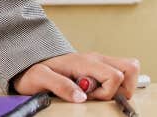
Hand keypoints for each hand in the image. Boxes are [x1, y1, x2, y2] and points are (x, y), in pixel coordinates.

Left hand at [11, 51, 140, 101]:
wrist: (27, 64)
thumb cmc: (32, 70)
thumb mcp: (39, 78)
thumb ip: (59, 85)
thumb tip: (81, 97)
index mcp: (84, 61)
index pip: (115, 75)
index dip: (108, 92)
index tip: (89, 96)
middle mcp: (95, 59)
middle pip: (130, 68)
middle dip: (122, 88)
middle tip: (98, 94)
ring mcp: (98, 62)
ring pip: (128, 70)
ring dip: (119, 86)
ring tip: (96, 92)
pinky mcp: (98, 68)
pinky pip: (119, 74)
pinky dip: (114, 85)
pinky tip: (94, 89)